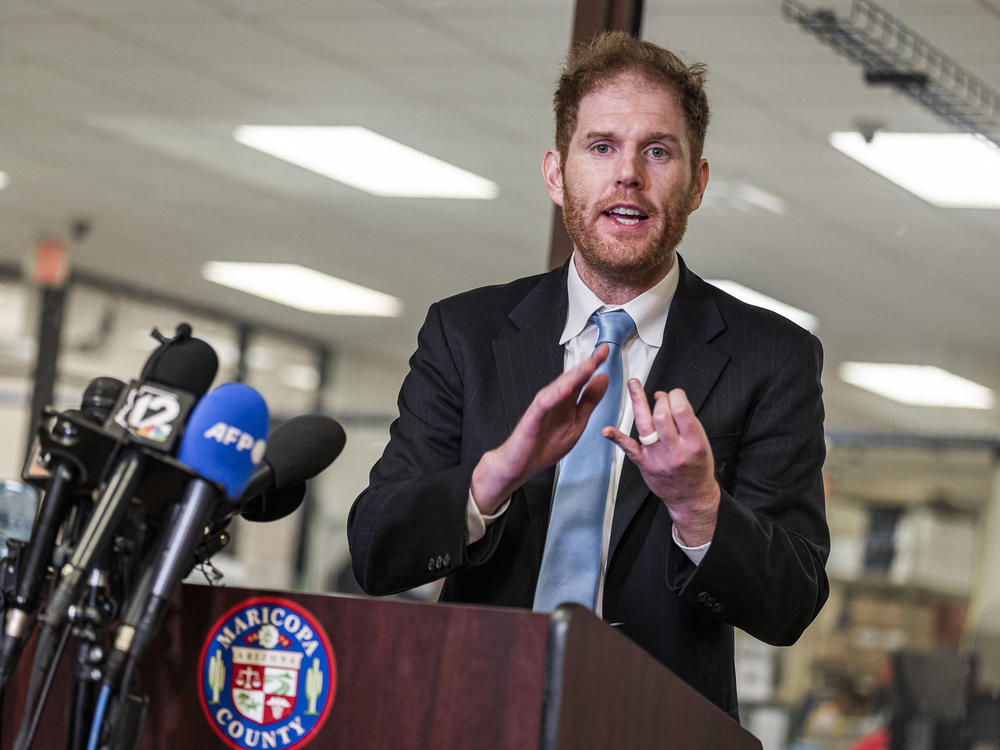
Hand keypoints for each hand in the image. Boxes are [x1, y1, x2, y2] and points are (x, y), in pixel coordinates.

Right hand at [470, 345, 610, 513]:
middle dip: (587, 365)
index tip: (607, 351)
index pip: (582, 380)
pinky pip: (544, 404)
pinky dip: (554, 395)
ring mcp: (542, 408)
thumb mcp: (577, 423)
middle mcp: (555, 400)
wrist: (518, 465)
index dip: (595, 365)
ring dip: (574, 376)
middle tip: (602, 351)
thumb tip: (602, 380)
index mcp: (566, 402)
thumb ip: (589, 401)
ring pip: (559, 387)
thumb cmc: (543, 446)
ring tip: (589, 365)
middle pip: (572, 379)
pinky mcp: (532, 418)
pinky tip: (565, 388)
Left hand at [602, 381, 719, 545]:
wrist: (691, 496)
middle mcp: (675, 449)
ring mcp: (657, 457)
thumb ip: (684, 420)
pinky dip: (617, 438)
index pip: (682, 410)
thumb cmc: (697, 466)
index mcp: (693, 442)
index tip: (675, 394)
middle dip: (660, 400)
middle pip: (662, 415)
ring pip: (645, 425)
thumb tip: (662, 396)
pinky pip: (628, 449)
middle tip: (661, 399)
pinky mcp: (644, 463)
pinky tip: (607, 430)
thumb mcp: (701, 441)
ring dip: (637, 401)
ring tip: (633, 384)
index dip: (676, 396)